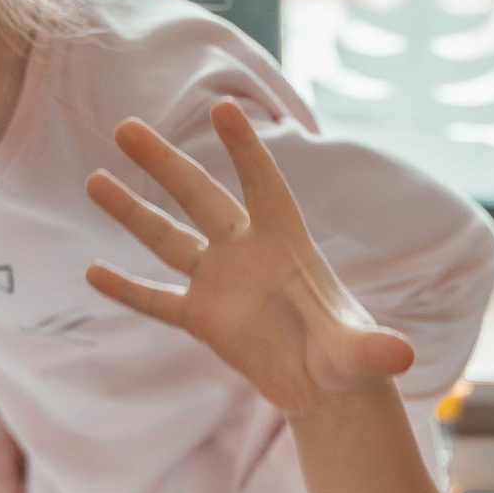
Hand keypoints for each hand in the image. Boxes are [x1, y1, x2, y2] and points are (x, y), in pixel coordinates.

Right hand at [0, 400, 25, 492]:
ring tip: (31, 454)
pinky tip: (32, 445)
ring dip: (22, 465)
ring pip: (10, 468)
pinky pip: (14, 453)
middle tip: (33, 469)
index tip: (31, 487)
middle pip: (1, 482)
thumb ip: (6, 486)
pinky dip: (23, 452)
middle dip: (18, 478)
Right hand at [85, 100, 415, 412]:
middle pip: (199, 198)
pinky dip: (128, 289)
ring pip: (168, 239)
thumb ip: (373, 350)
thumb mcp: (360, 354)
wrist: (326, 384)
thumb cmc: (348, 355)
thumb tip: (401, 356)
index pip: (262, 185)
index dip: (245, 150)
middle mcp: (246, 252)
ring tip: (93, 180)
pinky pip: (158, 300)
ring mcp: (219, 283)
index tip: (222, 107)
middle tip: (126, 127)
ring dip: (132, 212)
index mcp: (286, 244)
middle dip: (164, 164)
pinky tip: (92, 272)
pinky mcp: (202, 319)